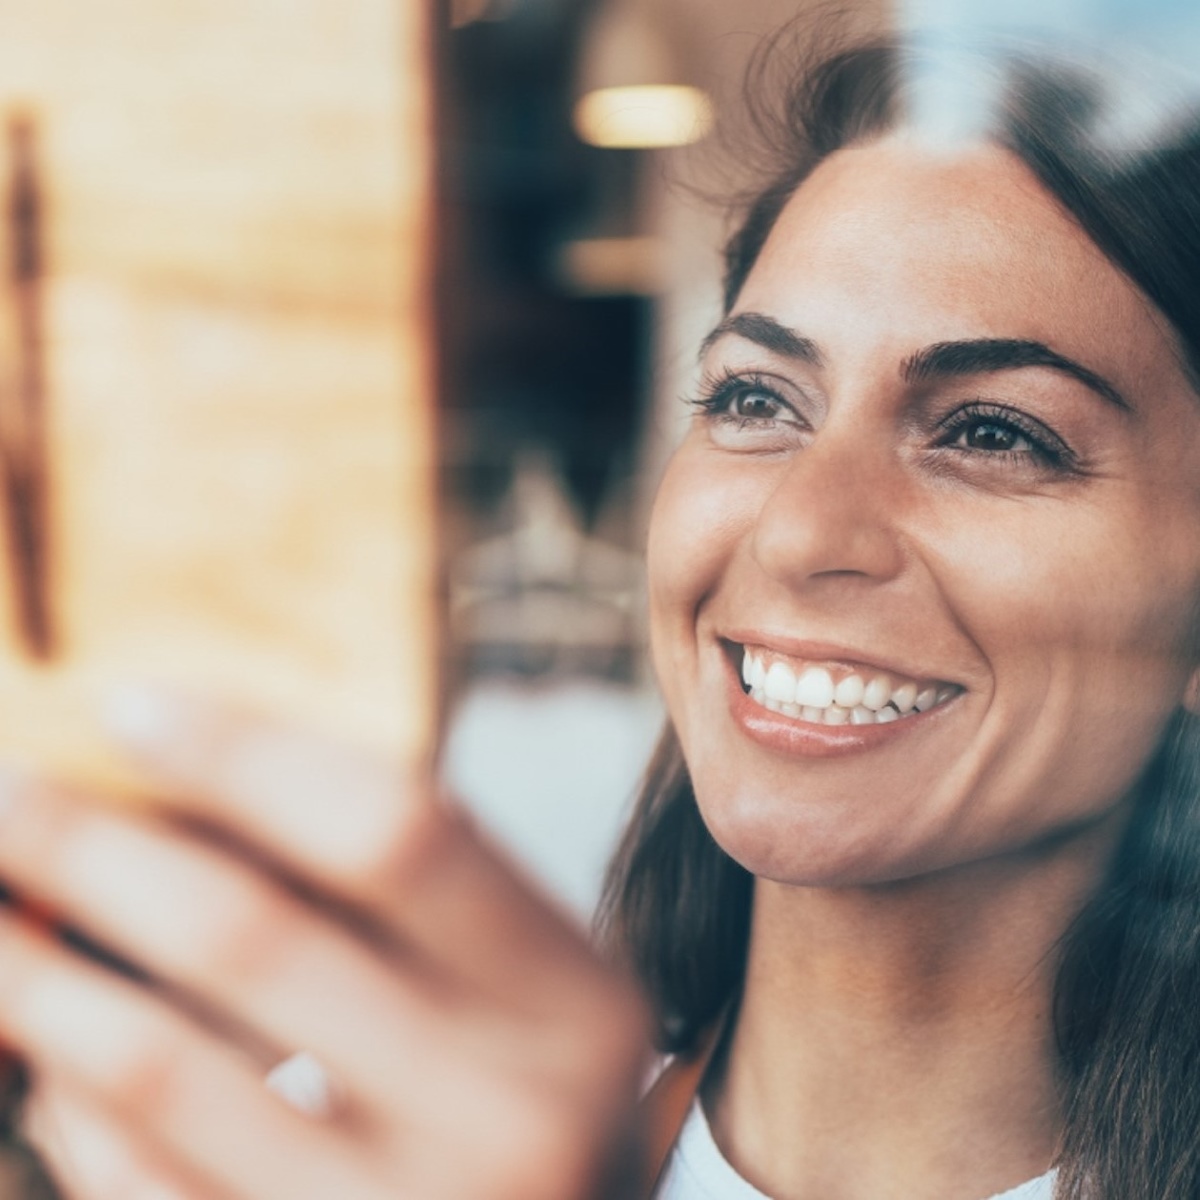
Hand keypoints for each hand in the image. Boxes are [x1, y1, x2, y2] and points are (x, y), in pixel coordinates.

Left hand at [0, 689, 649, 1199]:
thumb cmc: (521, 1086)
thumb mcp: (515, 980)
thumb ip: (398, 892)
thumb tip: (183, 788)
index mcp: (575, 1006)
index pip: (400, 835)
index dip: (252, 758)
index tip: (134, 704)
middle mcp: (508, 1121)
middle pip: (256, 941)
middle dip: (96, 850)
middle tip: (7, 791)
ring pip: (162, 1072)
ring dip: (39, 976)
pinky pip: (136, 1189)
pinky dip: (71, 1104)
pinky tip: (52, 1050)